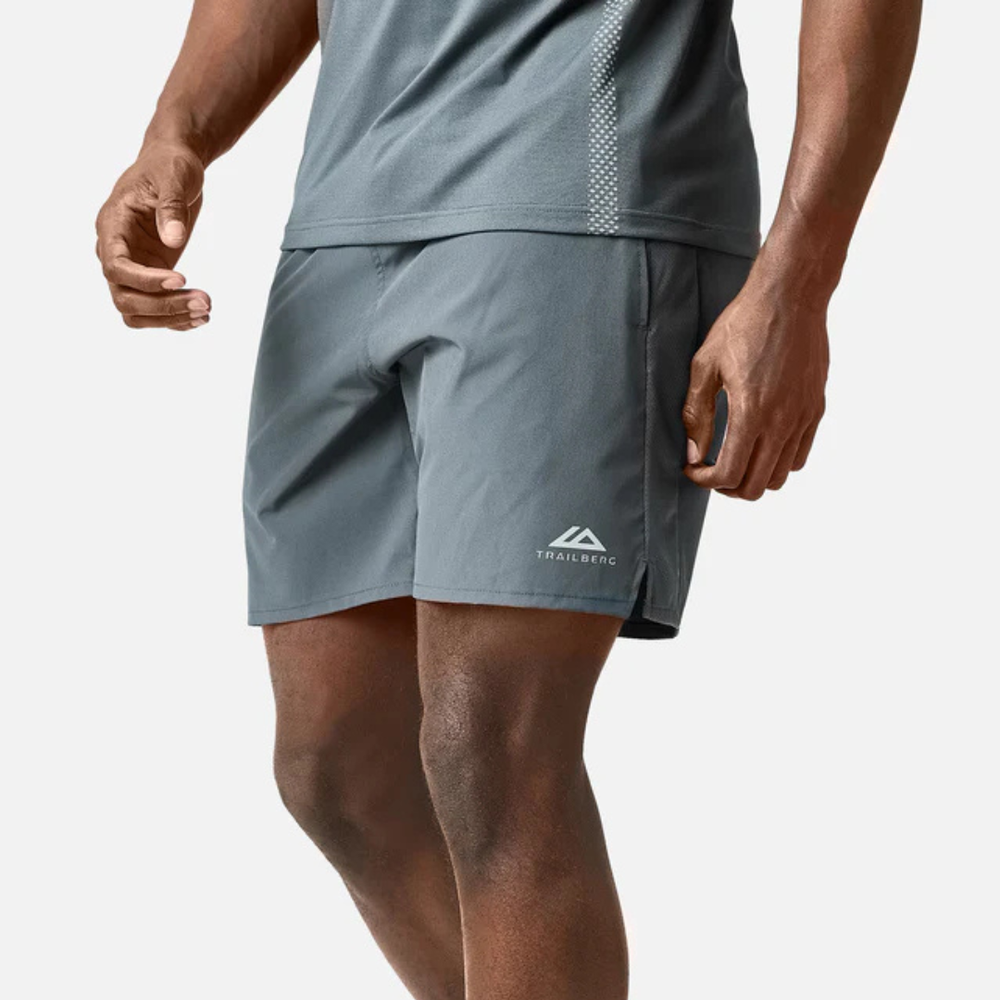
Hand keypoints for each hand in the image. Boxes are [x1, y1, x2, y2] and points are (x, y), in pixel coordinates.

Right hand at [96, 140, 209, 329]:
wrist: (174, 168)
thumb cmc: (169, 166)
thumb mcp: (173, 177)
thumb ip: (171, 206)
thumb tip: (173, 238)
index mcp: (112, 226)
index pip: (117, 267)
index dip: (146, 281)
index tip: (183, 278)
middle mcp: (116, 250)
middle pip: (124, 297)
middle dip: (164, 306)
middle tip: (205, 301)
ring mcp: (133, 266)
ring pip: (136, 310)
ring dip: (170, 318)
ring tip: (206, 311)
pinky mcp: (151, 274)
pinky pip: (154, 309)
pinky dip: (175, 319)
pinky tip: (201, 317)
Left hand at [682, 271, 828, 499]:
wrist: (791, 296)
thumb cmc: (744, 324)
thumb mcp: (705, 365)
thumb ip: (696, 414)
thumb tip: (694, 452)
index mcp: (751, 412)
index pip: (729, 474)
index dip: (705, 480)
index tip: (693, 468)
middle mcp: (782, 421)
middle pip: (756, 486)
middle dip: (727, 486)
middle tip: (710, 469)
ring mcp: (803, 417)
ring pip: (780, 476)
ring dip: (753, 477)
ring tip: (734, 458)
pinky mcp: (815, 409)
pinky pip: (799, 455)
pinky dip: (777, 462)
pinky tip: (758, 443)